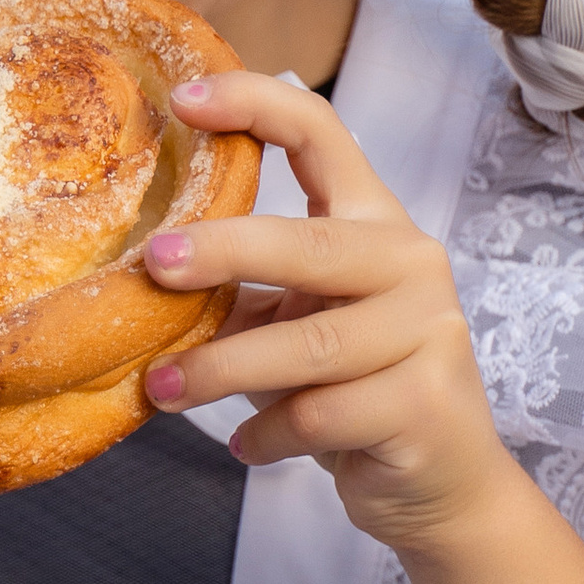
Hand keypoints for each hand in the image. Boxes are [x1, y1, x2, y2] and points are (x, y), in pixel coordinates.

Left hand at [139, 70, 512, 556]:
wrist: (443, 481)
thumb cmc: (354, 388)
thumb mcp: (298, 324)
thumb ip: (245, 291)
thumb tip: (139, 275)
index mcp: (375, 224)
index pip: (322, 134)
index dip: (255, 105)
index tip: (182, 101)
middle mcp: (411, 264)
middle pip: (308, 244)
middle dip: (223, 251)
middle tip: (152, 267)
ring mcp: (428, 333)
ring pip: (307, 345)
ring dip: (220, 369)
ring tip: (161, 389)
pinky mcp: (424, 405)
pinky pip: (321, 416)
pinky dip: (268, 434)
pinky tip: (247, 445)